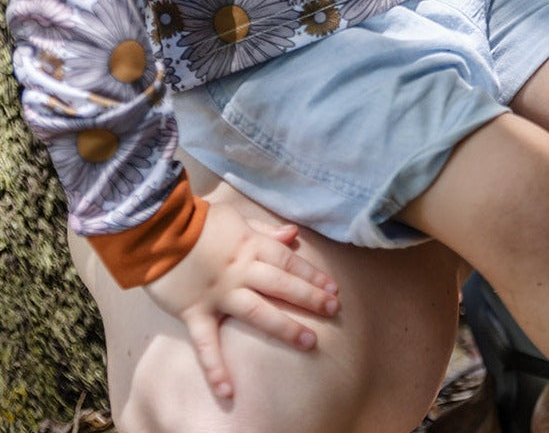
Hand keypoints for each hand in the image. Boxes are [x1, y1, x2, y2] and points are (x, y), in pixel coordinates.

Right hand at [144, 202, 339, 400]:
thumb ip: (265, 230)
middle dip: (309, 297)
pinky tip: (228, 391)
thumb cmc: (197, 221)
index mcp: (250, 246)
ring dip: (284, 327)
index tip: (333, 287)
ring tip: (309, 341)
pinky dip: (215, 368)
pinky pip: (206, 344)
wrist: (156, 228)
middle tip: (333, 310)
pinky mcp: (194, 312)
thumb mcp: (235, 218)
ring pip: (257, 312)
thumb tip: (293, 233)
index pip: (288, 261)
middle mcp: (240, 271)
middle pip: (281, 285)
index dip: (312, 274)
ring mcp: (218, 294)